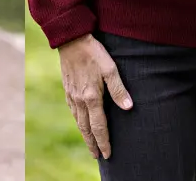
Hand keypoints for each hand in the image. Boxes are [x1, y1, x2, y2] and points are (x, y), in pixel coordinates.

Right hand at [57, 33, 131, 158]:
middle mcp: (80, 100)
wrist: (71, 39)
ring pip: (78, 121)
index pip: (99, 126)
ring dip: (84, 134)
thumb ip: (118, 89)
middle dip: (92, 143)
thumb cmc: (93, 52)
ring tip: (89, 143)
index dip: (103, 141)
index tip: (107, 154)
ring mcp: (72, 95)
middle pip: (86, 128)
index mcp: (91, 97)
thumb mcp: (110, 68)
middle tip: (97, 156)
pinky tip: (79, 121)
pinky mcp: (67, 88)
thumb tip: (129, 107)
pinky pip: (72, 110)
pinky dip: (77, 120)